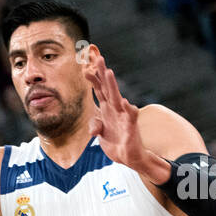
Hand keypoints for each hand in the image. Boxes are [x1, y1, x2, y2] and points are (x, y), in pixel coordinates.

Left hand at [83, 50, 165, 181]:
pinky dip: (128, 109)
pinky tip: (125, 103)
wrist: (129, 157)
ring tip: (108, 73)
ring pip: (117, 97)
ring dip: (113, 85)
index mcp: (107, 109)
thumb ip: (95, 126)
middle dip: (102, 73)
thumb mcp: (101, 134)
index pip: (99, 90)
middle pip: (108, 88)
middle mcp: (115, 109)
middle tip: (98, 58)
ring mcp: (123, 116)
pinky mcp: (131, 127)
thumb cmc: (116, 142)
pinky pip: (130, 116)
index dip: (93, 79)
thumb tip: (93, 128)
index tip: (85, 67)